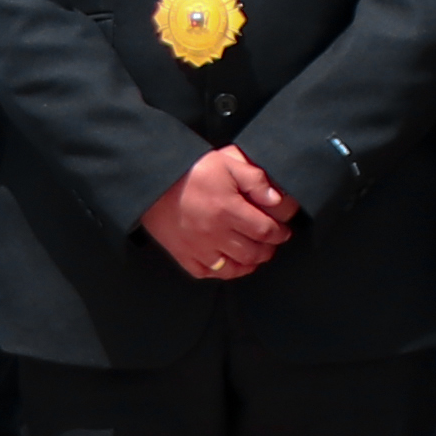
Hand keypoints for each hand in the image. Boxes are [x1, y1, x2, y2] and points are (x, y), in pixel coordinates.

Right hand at [137, 147, 294, 282]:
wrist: (152, 178)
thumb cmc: (190, 168)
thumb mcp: (226, 162)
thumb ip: (254, 179)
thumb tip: (277, 199)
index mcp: (228, 210)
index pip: (266, 231)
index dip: (280, 233)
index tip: (283, 230)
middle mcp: (215, 233)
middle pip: (253, 252)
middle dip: (268, 249)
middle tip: (271, 242)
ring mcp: (198, 247)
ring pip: (234, 267)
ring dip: (250, 262)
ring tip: (255, 253)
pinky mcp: (183, 254)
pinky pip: (208, 272)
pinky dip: (224, 271)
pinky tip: (230, 263)